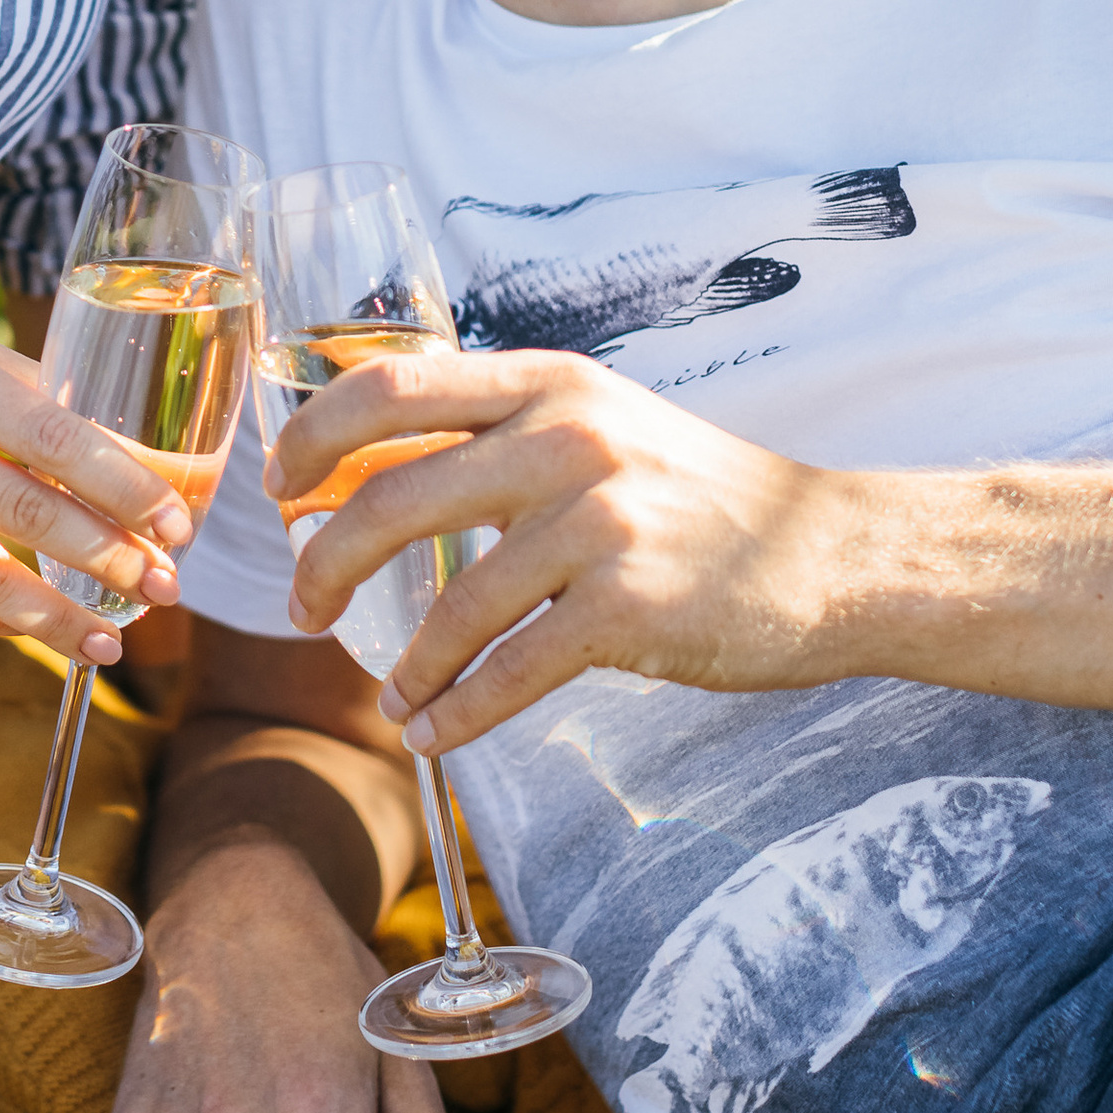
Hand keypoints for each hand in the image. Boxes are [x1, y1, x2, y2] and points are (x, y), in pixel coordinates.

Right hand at [0, 324, 188, 670]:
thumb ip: (13, 399)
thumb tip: (129, 458)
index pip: (56, 434)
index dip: (128, 485)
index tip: (178, 519)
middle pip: (31, 514)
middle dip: (112, 558)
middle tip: (167, 584)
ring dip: (60, 616)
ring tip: (113, 638)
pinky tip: (36, 627)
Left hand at [267, 343, 862, 752]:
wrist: (831, 553)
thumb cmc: (697, 496)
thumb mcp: (597, 425)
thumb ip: (493, 436)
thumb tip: (358, 472)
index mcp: (547, 382)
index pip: (386, 387)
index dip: (310, 438)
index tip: (280, 491)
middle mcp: (568, 437)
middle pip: (391, 499)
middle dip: (324, 563)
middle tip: (303, 609)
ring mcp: (600, 521)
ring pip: (451, 604)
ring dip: (404, 664)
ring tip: (391, 697)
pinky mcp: (630, 605)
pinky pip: (510, 672)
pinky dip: (459, 712)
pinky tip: (436, 730)